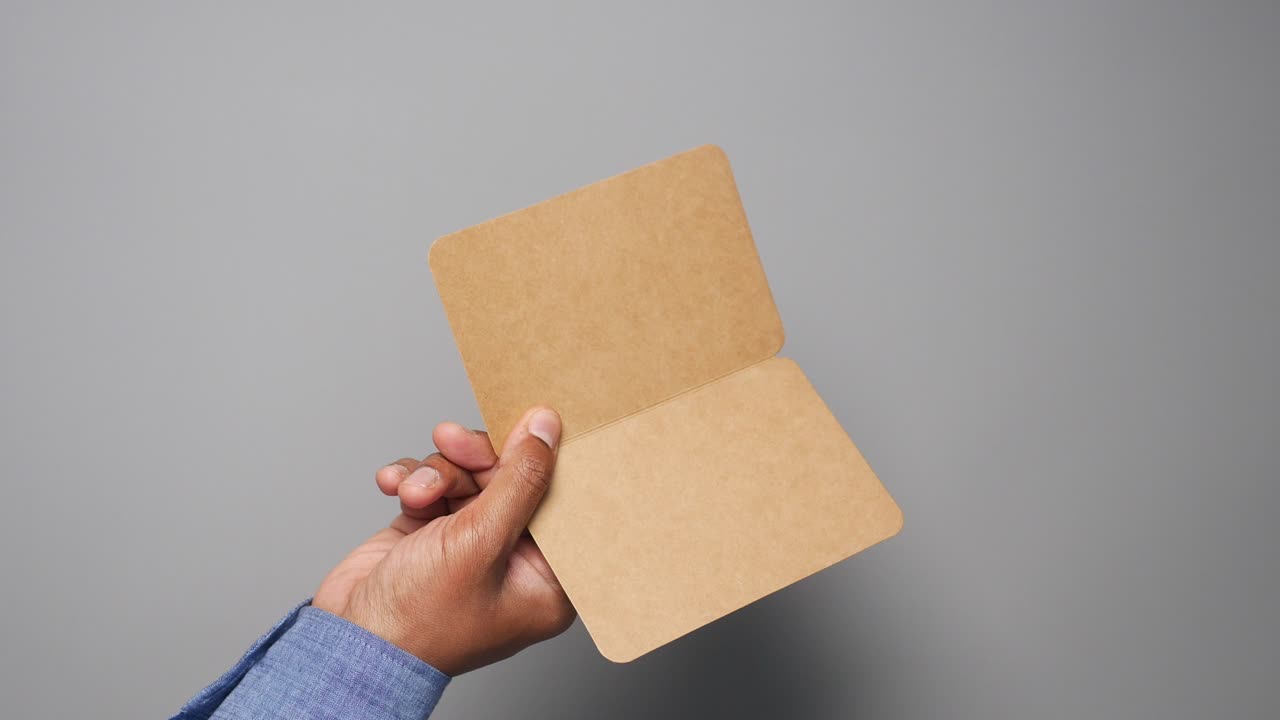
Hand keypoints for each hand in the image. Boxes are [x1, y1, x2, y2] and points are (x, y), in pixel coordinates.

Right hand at [313, 407, 574, 674]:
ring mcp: (472, 545)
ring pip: (470, 476)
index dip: (547, 460)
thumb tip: (546, 429)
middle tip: (451, 440)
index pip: (565, 503)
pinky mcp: (433, 533)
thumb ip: (518, 480)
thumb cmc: (419, 620)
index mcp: (547, 580)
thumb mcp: (479, 541)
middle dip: (478, 459)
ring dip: (438, 474)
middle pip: (513, 480)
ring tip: (415, 492)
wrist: (347, 642)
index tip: (533, 420)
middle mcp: (514, 560)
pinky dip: (413, 481)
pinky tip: (393, 485)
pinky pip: (435, 486)